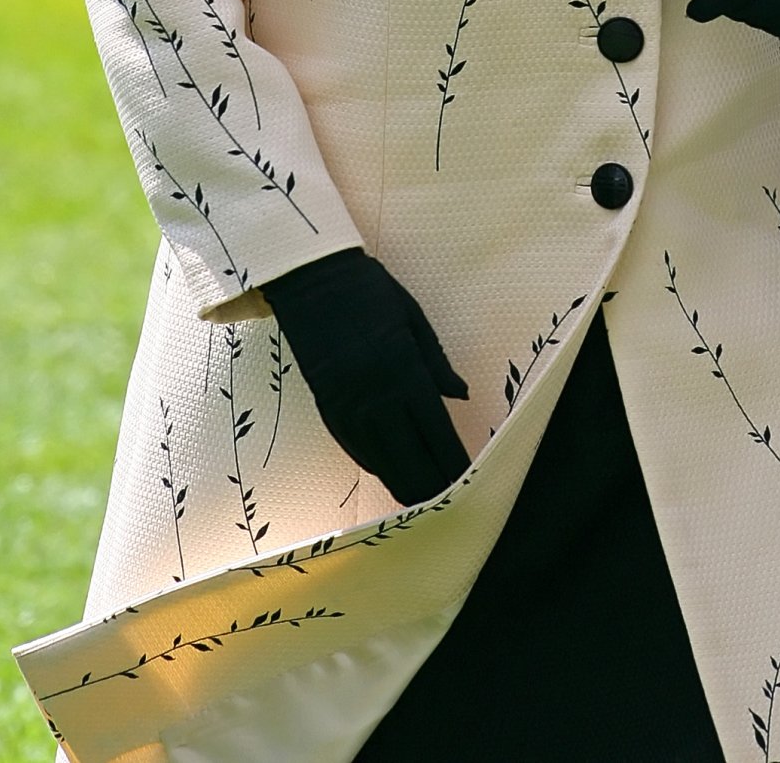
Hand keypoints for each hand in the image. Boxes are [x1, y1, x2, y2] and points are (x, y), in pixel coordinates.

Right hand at [263, 248, 470, 505]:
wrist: (310, 280)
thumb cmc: (368, 291)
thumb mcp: (413, 316)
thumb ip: (437, 361)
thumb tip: (461, 395)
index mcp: (404, 369)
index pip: (436, 429)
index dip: (453, 459)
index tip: (469, 476)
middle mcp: (376, 394)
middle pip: (410, 456)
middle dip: (432, 482)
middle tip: (451, 498)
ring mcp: (347, 404)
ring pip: (380, 460)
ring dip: (402, 483)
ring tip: (423, 500)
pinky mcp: (326, 406)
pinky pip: (353, 447)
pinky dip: (374, 465)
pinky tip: (387, 473)